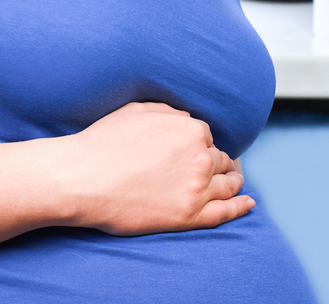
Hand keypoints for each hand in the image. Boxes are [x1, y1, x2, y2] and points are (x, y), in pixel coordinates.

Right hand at [62, 102, 253, 234]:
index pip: (206, 136)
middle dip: (217, 162)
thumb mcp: (134, 111)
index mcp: (189, 131)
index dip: (199, 144)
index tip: (192, 151)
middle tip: (213, 168)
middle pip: (219, 160)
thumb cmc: (102, 143)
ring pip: (228, 185)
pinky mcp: (189, 216)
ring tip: (233, 184)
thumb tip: (186, 118)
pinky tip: (247, 204)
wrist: (81, 178)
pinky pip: (225, 212)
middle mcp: (200, 158)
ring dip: (233, 182)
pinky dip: (240, 207)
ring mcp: (197, 189)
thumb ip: (167, 112)